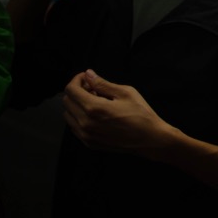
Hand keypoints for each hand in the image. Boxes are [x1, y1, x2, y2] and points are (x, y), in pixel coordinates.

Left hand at [62, 69, 177, 156]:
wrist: (150, 139)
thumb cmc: (141, 115)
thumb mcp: (126, 93)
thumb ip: (103, 84)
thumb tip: (89, 74)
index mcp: (94, 108)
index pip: (71, 90)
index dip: (77, 79)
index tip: (86, 77)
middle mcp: (85, 123)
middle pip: (67, 102)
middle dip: (77, 91)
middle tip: (92, 88)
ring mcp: (86, 135)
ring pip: (68, 115)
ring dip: (77, 105)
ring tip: (94, 102)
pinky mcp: (89, 143)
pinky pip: (75, 127)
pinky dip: (80, 117)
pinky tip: (96, 115)